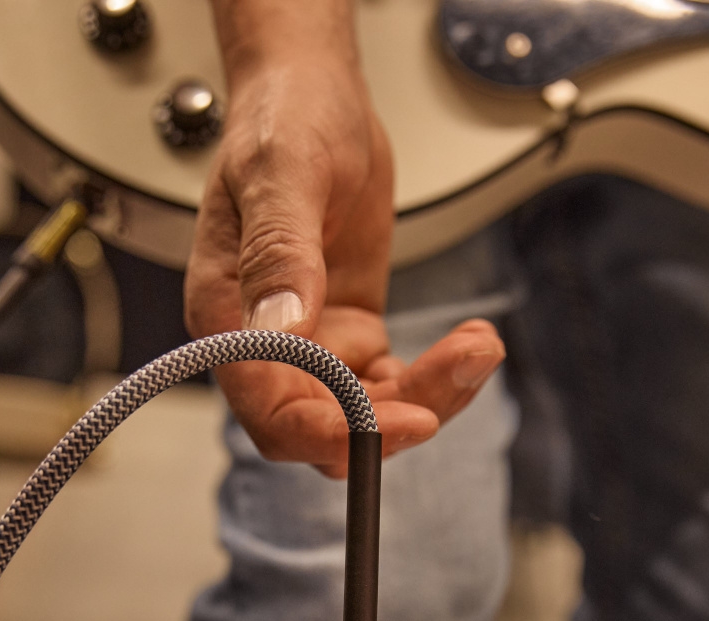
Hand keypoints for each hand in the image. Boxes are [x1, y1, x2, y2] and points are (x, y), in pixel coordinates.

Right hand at [185, 2, 503, 475]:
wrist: (315, 99)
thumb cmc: (283, 123)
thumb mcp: (281, 175)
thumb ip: (279, 253)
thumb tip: (281, 329)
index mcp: (229, 320)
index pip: (272, 413)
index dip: (333, 435)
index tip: (405, 422)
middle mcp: (267, 346)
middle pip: (327, 427)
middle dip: (399, 416)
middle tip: (462, 367)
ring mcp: (312, 345)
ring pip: (369, 414)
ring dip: (432, 393)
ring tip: (478, 343)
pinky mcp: (351, 335)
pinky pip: (394, 384)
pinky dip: (436, 374)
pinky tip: (470, 341)